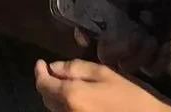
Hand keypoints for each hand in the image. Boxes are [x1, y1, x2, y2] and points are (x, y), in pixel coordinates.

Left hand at [33, 60, 170, 111]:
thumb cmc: (130, 95)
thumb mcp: (105, 73)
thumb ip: (76, 68)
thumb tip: (54, 67)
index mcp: (72, 95)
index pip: (44, 84)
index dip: (39, 72)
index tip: (41, 62)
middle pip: (47, 99)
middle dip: (47, 83)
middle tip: (53, 72)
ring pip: (55, 110)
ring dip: (55, 96)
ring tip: (63, 84)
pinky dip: (65, 107)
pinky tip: (75, 99)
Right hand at [83, 0, 170, 77]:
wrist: (169, 0)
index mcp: (102, 16)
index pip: (82, 28)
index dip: (80, 34)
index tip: (86, 37)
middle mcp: (113, 37)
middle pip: (104, 55)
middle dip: (117, 50)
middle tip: (135, 37)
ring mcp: (131, 51)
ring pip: (127, 66)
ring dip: (139, 56)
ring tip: (152, 40)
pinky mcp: (149, 59)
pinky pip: (150, 70)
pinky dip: (158, 61)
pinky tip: (164, 46)